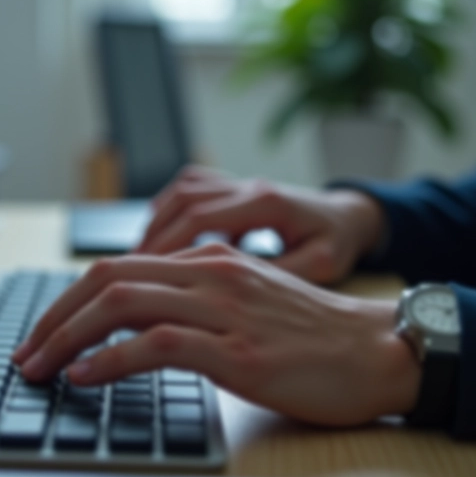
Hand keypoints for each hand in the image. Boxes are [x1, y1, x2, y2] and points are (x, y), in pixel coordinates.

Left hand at [12, 244, 419, 425]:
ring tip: (39, 368)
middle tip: (25, 354)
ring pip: (122, 305)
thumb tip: (137, 328)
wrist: (377, 350)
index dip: (68, 300)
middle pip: (106, 280)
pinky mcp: (238, 350)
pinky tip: (86, 377)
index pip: (117, 268)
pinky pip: (158, 344)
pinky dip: (111, 361)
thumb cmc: (312, 335)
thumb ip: (195, 304)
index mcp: (208, 261)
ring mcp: (223, 310)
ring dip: (67, 338)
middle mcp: (210, 274)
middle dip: (53, 317)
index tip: (42, 333)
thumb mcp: (245, 303)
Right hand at [137, 166, 386, 284]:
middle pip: (181, 202)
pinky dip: (167, 213)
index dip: (165, 245)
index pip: (199, 217)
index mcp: (266, 203)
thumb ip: (280, 274)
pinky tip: (155, 243)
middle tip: (122, 274)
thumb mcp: (321, 265)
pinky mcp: (234, 189)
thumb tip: (235, 292)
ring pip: (181, 193)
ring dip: (154, 225)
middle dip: (150, 237)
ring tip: (134, 261)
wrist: (353, 217)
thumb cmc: (338, 244)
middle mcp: (248, 186)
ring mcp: (240, 184)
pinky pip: (190, 190)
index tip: (142, 273)